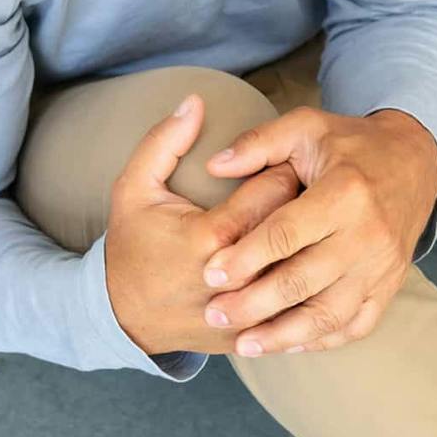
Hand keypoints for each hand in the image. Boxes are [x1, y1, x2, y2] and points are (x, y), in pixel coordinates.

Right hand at [105, 93, 308, 359]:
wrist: (123, 318)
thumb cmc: (133, 245)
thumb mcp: (133, 188)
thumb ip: (163, 142)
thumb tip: (195, 101)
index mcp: (210, 235)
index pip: (274, 191)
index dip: (287, 171)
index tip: (288, 164)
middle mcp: (234, 277)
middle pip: (296, 230)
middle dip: (307, 206)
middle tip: (312, 191)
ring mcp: (246, 312)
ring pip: (303, 271)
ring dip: (314, 246)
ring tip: (314, 228)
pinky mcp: (254, 335)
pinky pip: (298, 308)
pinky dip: (311, 285)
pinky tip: (311, 263)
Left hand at [194, 104, 436, 355]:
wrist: (415, 162)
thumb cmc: (351, 144)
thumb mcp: (307, 127)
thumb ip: (258, 143)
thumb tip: (213, 167)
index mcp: (345, 192)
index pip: (287, 233)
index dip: (245, 256)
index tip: (210, 273)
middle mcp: (368, 234)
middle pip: (303, 281)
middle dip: (253, 304)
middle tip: (214, 314)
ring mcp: (382, 266)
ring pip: (330, 314)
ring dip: (284, 335)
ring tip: (244, 345)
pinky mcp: (390, 285)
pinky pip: (356, 324)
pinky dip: (321, 341)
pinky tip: (287, 345)